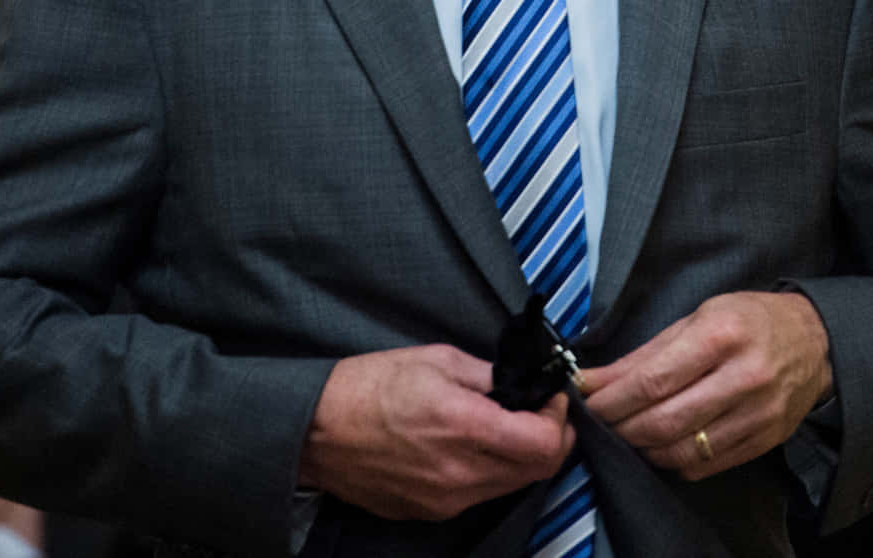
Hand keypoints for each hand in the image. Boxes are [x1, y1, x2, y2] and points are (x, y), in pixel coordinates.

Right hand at [298, 343, 574, 521]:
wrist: (315, 431)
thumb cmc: (367, 386)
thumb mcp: (433, 359)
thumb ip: (486, 375)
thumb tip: (521, 384)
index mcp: (463, 427)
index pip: (544, 444)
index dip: (558, 419)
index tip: (550, 398)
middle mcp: (460, 473)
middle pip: (537, 471)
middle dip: (549, 439)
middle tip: (539, 412)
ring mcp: (446, 500)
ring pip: (511, 485)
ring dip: (521, 458)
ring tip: (504, 427)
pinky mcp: (431, 512)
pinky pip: (478, 495)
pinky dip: (488, 472)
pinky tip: (470, 447)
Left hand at [581, 291, 832, 480]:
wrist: (814, 341)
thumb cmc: (747, 321)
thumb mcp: (697, 318)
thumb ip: (645, 354)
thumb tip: (594, 380)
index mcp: (721, 336)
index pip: (653, 380)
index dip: (613, 398)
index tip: (587, 401)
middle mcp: (744, 377)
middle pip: (665, 420)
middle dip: (622, 427)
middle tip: (602, 422)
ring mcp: (758, 414)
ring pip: (684, 450)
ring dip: (644, 448)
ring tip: (628, 434)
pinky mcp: (765, 440)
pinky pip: (708, 465)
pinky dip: (675, 461)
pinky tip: (662, 446)